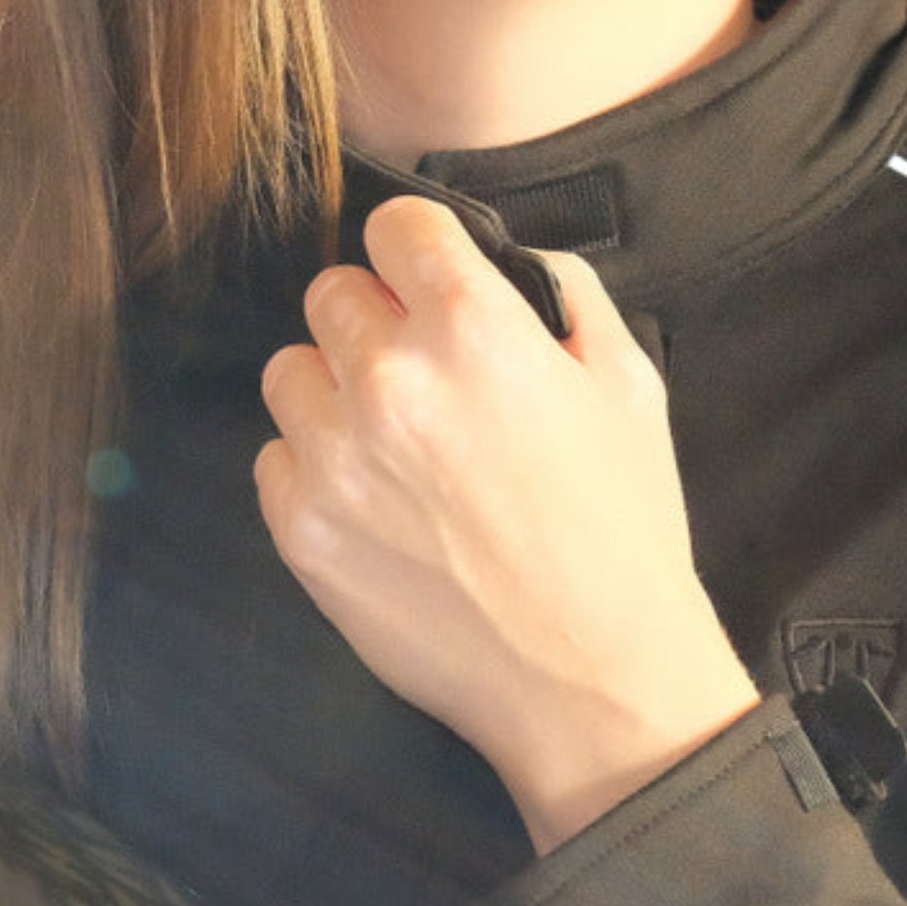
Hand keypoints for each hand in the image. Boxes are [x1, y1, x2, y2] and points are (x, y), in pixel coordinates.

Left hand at [256, 195, 758, 853]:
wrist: (592, 680)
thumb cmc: (623, 535)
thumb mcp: (632, 388)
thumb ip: (567, 294)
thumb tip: (508, 261)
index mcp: (475, 328)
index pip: (395, 225)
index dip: (418, 254)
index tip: (429, 287)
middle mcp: (390, 380)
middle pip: (330, 294)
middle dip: (375, 324)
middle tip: (424, 384)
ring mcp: (335, 458)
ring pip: (290, 374)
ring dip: (333, 395)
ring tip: (394, 450)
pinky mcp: (303, 531)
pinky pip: (274, 461)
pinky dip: (314, 473)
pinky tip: (378, 509)